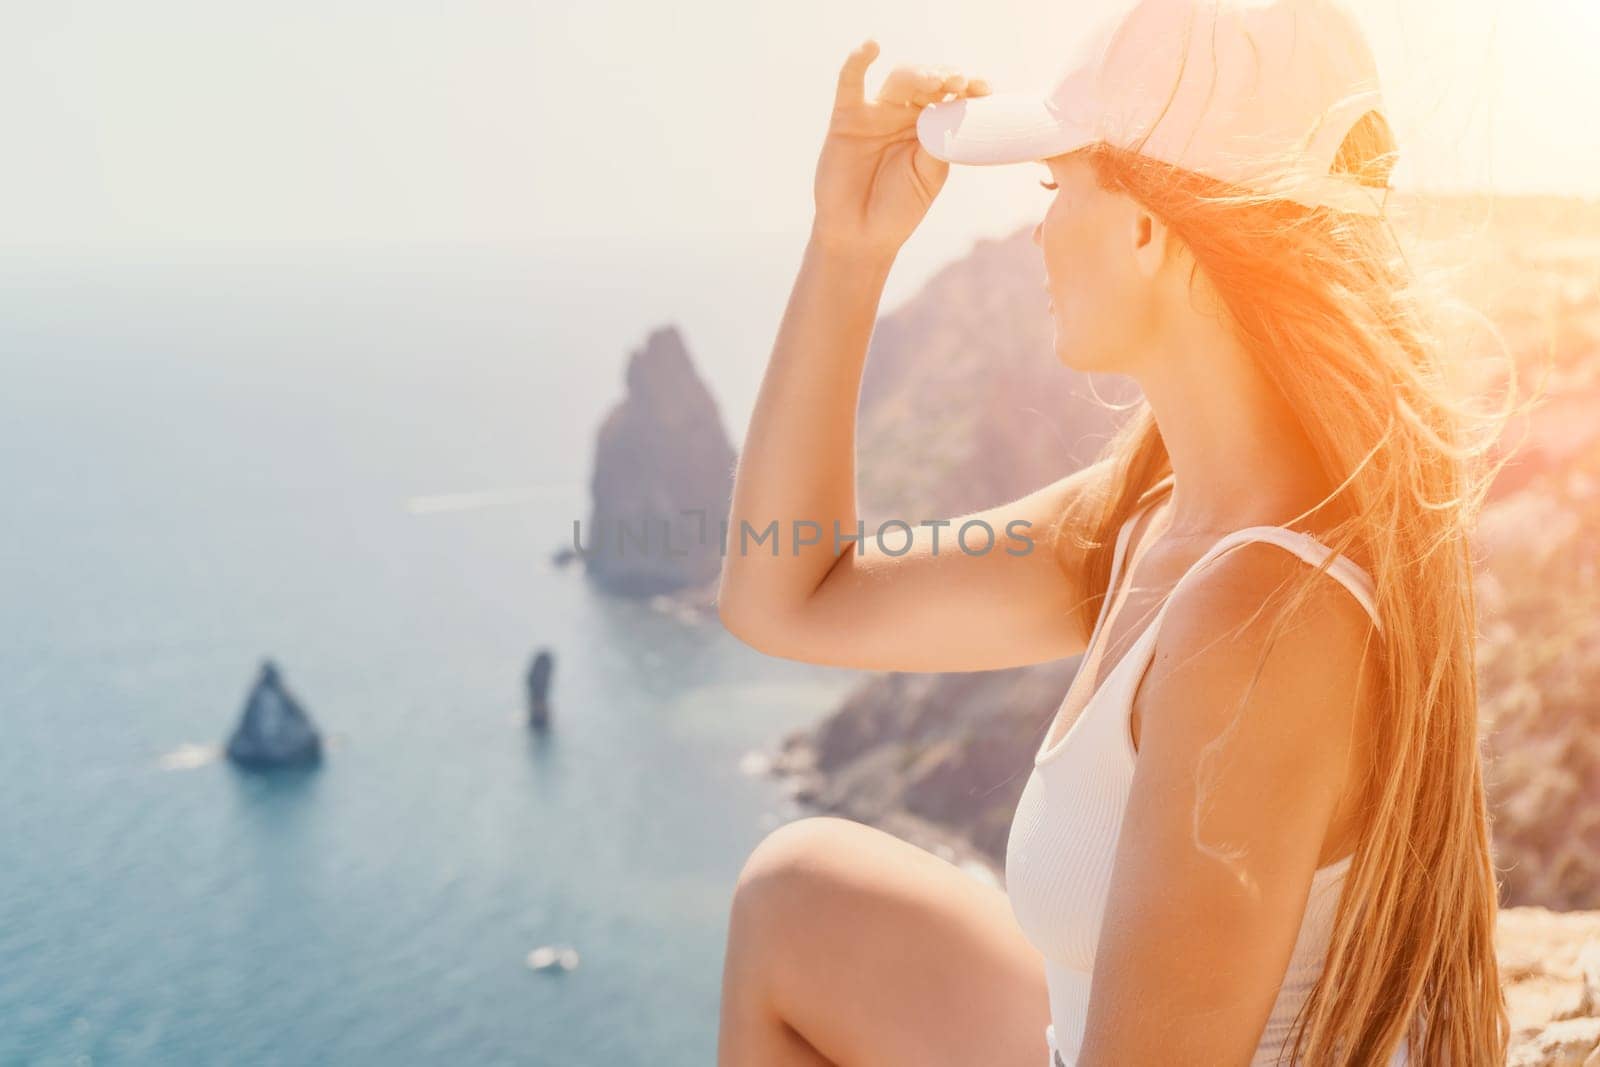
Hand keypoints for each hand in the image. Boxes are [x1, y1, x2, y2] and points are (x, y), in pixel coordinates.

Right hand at [811, 40, 990, 260]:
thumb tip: (953, 113)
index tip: (985, 89)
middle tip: (961, 82)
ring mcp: (876, 115)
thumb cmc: (897, 210)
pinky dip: (858, 61)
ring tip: (935, 80)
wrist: (860, 236)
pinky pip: (850, 83)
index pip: (951, 98)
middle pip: (927, 82)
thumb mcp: (928, 176)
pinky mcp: (847, 118)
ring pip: (899, 80)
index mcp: (929, 129)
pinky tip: (871, 47)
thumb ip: (939, 144)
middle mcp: (904, 116)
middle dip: (946, 79)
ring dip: (919, 74)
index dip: (968, 88)